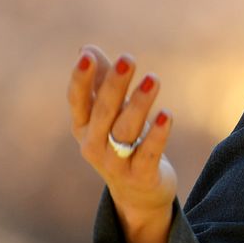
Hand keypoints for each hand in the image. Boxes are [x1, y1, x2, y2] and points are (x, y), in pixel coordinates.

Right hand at [67, 45, 179, 242]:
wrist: (137, 194)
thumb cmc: (120, 143)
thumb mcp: (109, 114)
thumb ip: (101, 82)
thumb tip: (86, 49)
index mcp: (82, 127)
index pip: (77, 101)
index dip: (80, 79)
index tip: (87, 56)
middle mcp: (93, 146)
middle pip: (103, 112)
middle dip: (115, 85)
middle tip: (128, 59)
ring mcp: (115, 164)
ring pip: (125, 131)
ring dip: (139, 104)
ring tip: (153, 79)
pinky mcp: (140, 177)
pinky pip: (148, 153)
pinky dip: (157, 134)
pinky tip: (166, 114)